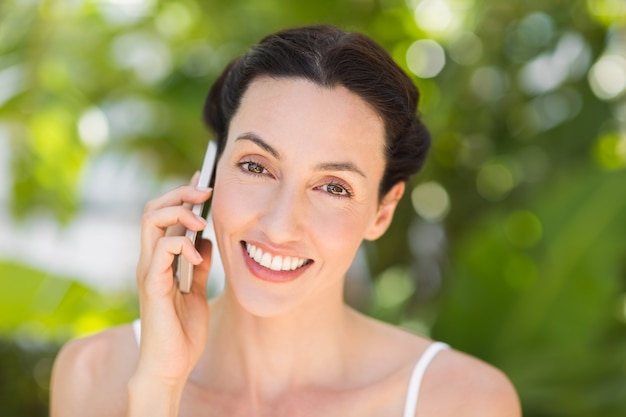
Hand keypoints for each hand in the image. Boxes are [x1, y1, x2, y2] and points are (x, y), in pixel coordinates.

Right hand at [133, 174, 213, 387]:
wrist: (172, 364)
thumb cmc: (182, 331)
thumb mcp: (197, 291)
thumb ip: (197, 266)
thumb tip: (204, 241)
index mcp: (160, 260)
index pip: (164, 215)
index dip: (181, 194)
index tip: (203, 180)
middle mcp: (150, 261)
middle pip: (154, 209)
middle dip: (180, 193)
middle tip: (205, 191)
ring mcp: (149, 271)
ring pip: (151, 221)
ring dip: (179, 212)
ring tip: (202, 220)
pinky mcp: (152, 285)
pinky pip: (161, 251)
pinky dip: (181, 245)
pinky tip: (198, 257)